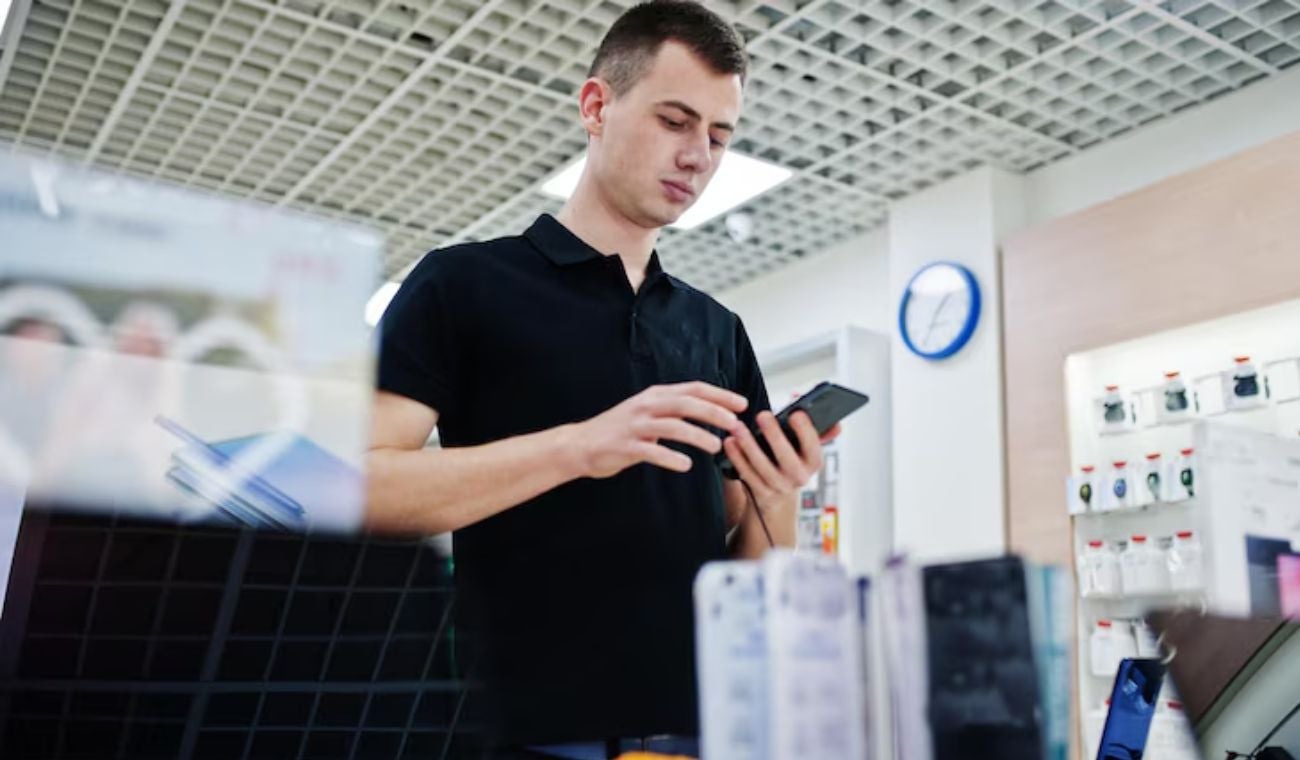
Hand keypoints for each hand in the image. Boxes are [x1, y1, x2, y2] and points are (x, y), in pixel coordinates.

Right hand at [571, 381, 748, 478]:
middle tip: (735, 425)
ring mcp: (635, 425)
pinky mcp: (626, 446)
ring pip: (672, 426)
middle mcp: (646, 406)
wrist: (581, 444)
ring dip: (697, 434)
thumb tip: (709, 413)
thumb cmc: (619, 430)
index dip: (719, 395)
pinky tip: (685, 465)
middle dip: (714, 413)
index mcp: (655, 395)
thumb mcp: (648, 412)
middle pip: (687, 403)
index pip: (694, 388)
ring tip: (716, 446)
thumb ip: (674, 411)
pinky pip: (651, 451)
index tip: (741, 404)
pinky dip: (670, 458)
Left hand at [722, 411, 840, 510]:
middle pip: (788, 458)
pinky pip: (747, 475)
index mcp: (813, 461)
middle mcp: (799, 476)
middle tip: (763, 415)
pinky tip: (729, 443)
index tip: (796, 413)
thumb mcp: (802, 446)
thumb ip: (803, 421)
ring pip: (763, 467)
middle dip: (775, 436)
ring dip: (749, 446)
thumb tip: (795, 396)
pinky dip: (737, 458)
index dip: (806, 430)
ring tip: (738, 427)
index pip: (814, 445)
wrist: (779, 499)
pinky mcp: (761, 494)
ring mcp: (780, 487)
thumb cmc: (789, 461)